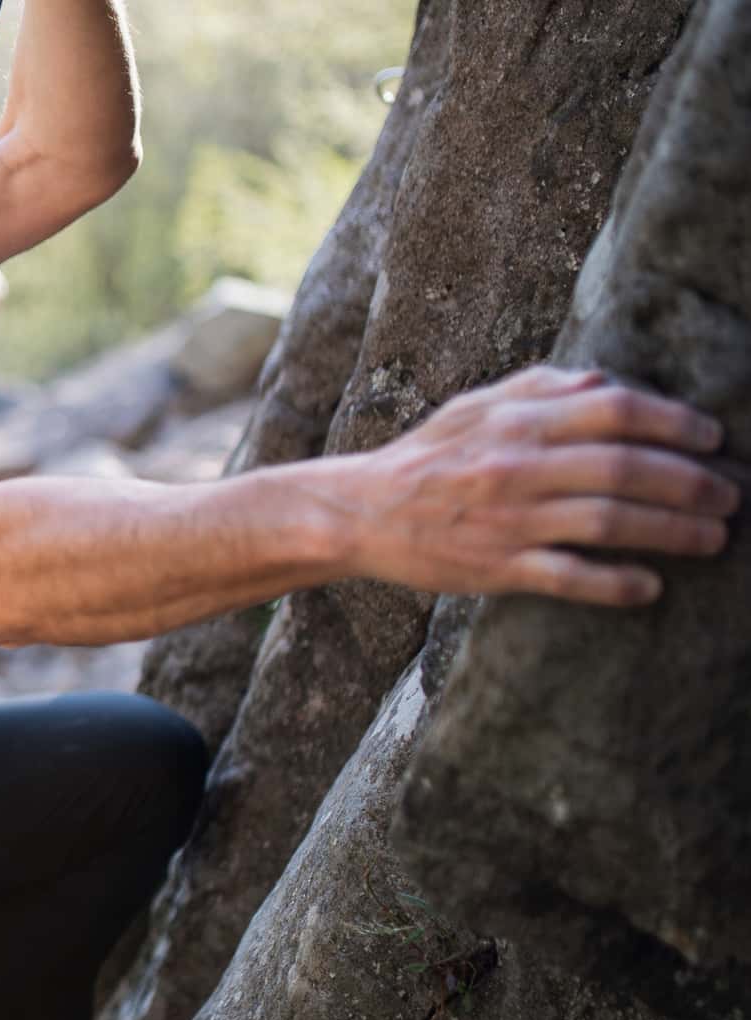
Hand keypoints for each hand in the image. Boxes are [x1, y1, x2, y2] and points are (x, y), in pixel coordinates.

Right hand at [343, 365, 738, 604]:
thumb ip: (539, 388)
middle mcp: (517, 466)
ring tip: (713, 537)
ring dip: (673, 531)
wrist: (358, 513)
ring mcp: (508, 520)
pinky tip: (650, 586)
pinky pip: (569, 577)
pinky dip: (616, 583)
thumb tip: (606, 380)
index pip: (615, 410)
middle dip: (691, 482)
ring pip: (609, 521)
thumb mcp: (474, 407)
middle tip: (729, 494)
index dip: (675, 422)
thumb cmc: (424, 457)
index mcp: (516, 421)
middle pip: (625, 468)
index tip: (712, 438)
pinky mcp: (496, 567)